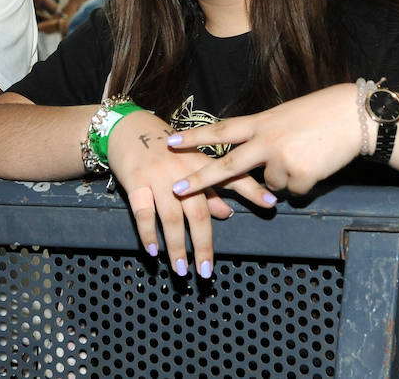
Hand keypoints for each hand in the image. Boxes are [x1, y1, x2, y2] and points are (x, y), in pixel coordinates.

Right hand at [106, 110, 260, 278]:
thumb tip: (227, 213)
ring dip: (176, 246)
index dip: (252, 190)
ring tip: (181, 269)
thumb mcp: (189, 162)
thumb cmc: (163, 146)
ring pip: (171, 217)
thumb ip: (210, 187)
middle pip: (198, 212)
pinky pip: (143, 213)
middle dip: (203, 244)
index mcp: (200, 163)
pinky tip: (153, 251)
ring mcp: (158, 177)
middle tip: (206, 271)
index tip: (271, 204)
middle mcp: (183, 170)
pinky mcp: (136, 181)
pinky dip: (148, 233)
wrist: (127, 127)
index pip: (231, 177)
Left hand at [167, 84, 361, 198]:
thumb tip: (259, 166)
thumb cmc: (322, 113)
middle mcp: (266, 140)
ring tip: (306, 156)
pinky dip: (305, 184)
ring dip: (286, 178)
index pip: (221, 130)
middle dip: (200, 180)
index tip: (169, 142)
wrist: (354, 116)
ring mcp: (282, 159)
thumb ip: (267, 136)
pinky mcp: (299, 175)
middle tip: (175, 189)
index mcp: (262, 122)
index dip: (195, 137)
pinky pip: (294, 191)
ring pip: (271, 185)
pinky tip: (317, 165)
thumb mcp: (286, 117)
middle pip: (227, 165)